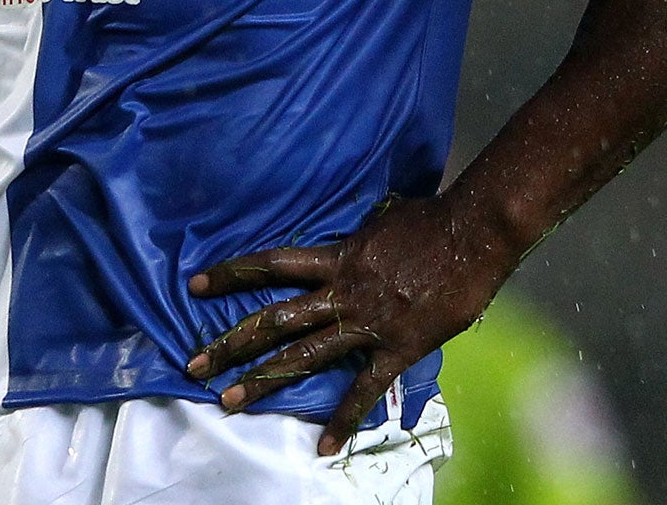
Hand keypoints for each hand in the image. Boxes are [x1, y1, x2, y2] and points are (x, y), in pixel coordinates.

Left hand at [185, 195, 514, 455]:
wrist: (473, 233)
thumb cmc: (432, 220)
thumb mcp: (380, 221)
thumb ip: (357, 238)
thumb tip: (348, 238)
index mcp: (336, 258)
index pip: (271, 264)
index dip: (231, 273)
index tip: (194, 284)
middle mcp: (341, 292)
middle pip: (273, 318)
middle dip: (230, 342)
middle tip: (193, 363)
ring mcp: (366, 323)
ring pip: (303, 356)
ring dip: (262, 381)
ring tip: (228, 403)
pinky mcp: (396, 348)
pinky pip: (363, 391)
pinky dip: (344, 420)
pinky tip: (324, 447)